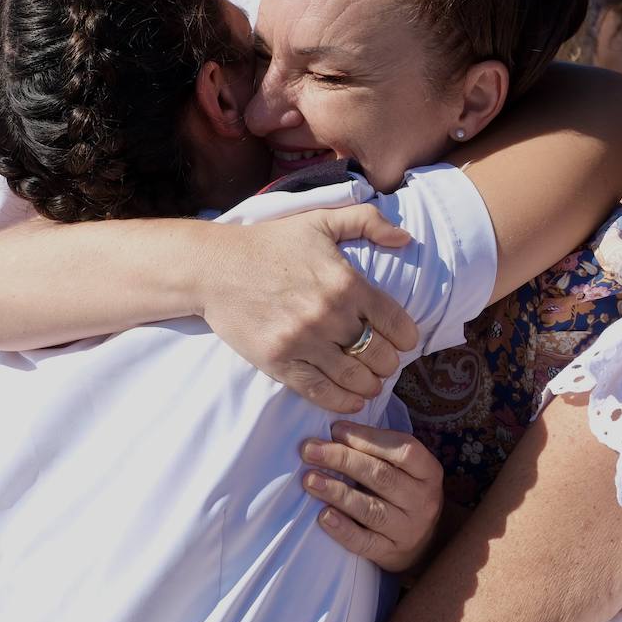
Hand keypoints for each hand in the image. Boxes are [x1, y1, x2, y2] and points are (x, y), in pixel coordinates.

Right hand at [205, 204, 420, 413]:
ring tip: (370, 382)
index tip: (404, 341)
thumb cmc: (270, 243)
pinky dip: (343, 401)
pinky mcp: (279, 362)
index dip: (407, 337)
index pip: (396, 323)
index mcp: (346, 282)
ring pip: (355, 379)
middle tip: (385, 362)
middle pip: (380, 356)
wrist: (215, 267)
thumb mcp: (320, 220)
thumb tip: (406, 238)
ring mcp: (304, 341)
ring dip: (370, 385)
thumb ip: (367, 222)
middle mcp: (329, 315)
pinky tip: (352, 400)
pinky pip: (321, 392)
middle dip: (389, 362)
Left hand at [300, 421, 443, 572]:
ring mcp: (409, 530)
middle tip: (310, 450)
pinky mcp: (391, 553)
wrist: (425, 543)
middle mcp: (423, 501)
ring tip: (310, 480)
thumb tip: (335, 431)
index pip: (402, 450)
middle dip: (342, 460)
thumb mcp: (404, 469)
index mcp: (429, 471)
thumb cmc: (405, 492)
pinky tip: (323, 516)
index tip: (335, 430)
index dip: (368, 438)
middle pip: (382, 476)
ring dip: (338, 492)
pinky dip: (343, 529)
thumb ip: (378, 449)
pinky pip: (365, 542)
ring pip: (372, 509)